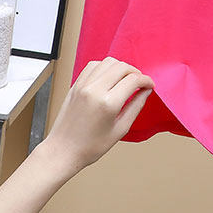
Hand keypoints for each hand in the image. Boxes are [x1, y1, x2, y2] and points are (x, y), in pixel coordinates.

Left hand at [39, 56, 154, 176]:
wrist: (62, 151)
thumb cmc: (91, 146)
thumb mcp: (120, 129)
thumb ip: (136, 106)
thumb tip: (146, 91)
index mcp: (108, 103)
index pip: (134, 79)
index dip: (146, 80)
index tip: (149, 85)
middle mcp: (95, 90)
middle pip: (122, 67)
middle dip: (135, 72)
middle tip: (139, 83)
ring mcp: (83, 85)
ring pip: (108, 62)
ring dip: (120, 67)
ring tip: (124, 79)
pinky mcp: (76, 85)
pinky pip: (93, 65)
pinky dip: (105, 67)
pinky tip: (108, 77)